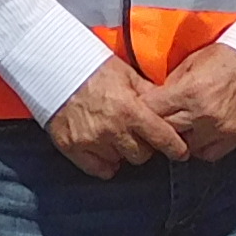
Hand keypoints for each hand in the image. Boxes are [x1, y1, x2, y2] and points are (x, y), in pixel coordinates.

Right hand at [43, 58, 190, 180]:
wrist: (54, 66)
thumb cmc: (93, 67)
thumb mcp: (127, 74)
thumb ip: (149, 94)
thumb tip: (169, 107)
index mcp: (130, 110)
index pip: (162, 138)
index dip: (175, 148)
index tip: (180, 152)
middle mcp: (112, 130)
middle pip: (142, 155)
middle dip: (144, 146)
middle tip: (138, 135)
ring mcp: (91, 141)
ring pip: (121, 162)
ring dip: (123, 152)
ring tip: (117, 136)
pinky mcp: (72, 148)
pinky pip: (99, 169)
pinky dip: (105, 162)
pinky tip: (104, 148)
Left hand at [149, 44, 235, 163]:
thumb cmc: (229, 57)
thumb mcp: (193, 61)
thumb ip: (172, 83)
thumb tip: (155, 98)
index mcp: (190, 92)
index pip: (152, 110)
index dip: (143, 109)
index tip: (141, 107)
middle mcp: (203, 116)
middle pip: (165, 131)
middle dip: (158, 125)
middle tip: (156, 119)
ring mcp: (219, 131)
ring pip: (184, 147)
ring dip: (179, 137)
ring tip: (179, 125)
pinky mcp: (233, 140)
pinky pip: (206, 154)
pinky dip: (198, 146)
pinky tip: (198, 134)